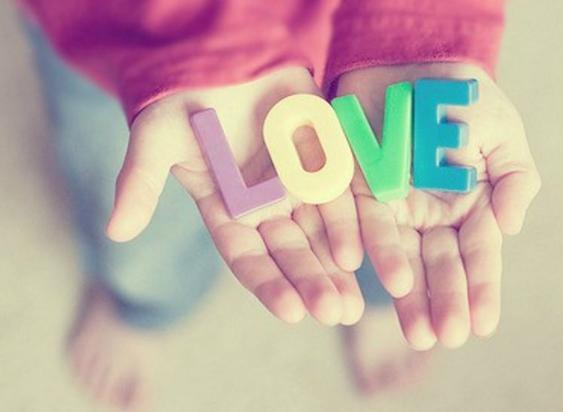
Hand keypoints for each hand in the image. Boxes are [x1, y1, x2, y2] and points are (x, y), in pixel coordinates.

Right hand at [106, 67, 364, 325]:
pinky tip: (370, 242)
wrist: (217, 52)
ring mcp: (296, 181)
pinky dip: (355, 214)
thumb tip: (114, 231)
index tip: (291, 312)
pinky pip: (342, 187)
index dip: (269, 283)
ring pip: (321, 229)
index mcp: (227, 210)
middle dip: (313, 282)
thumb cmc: (180, 97)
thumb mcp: (155, 139)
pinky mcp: (321, 154)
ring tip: (358, 297)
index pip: (248, 257)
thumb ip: (140, 184)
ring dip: (340, 261)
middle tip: (336, 313)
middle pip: (292, 250)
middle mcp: (265, 204)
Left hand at [336, 63, 540, 348]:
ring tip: (415, 331)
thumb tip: (511, 228)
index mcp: (468, 204)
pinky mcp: (355, 190)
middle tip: (445, 338)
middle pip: (437, 263)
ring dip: (406, 293)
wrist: (409, 63)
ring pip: (398, 255)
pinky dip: (361, 246)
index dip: (480, 289)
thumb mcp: (501, 133)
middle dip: (443, 301)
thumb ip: (514, 179)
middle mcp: (429, 213)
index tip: (483, 326)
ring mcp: (391, 205)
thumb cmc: (462, 98)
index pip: (477, 254)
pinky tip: (366, 276)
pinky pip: (357, 222)